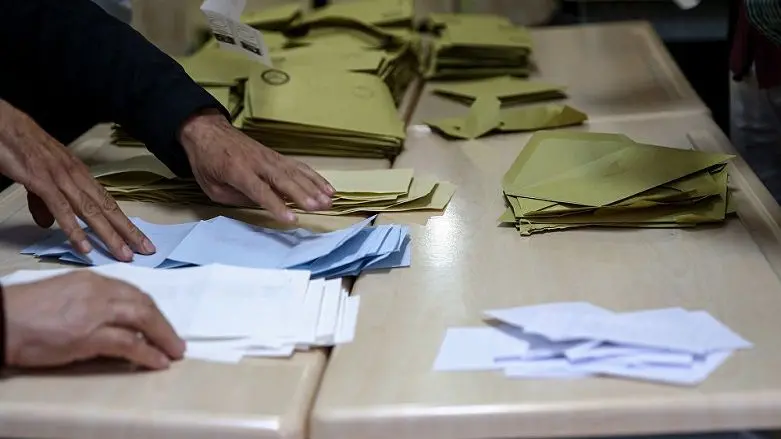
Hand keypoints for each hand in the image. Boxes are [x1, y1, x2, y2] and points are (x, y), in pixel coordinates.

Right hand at [0, 100, 154, 261]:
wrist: (5, 123)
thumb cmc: (23, 147)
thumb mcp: (38, 178)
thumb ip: (44, 203)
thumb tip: (48, 224)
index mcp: (80, 175)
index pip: (108, 203)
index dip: (125, 223)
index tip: (140, 240)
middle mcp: (77, 177)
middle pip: (108, 208)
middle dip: (128, 232)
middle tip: (146, 251)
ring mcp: (61, 179)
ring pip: (91, 211)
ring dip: (109, 235)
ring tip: (123, 254)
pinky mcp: (42, 181)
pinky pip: (62, 209)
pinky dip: (74, 230)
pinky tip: (85, 247)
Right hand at [3, 271, 184, 369]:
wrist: (1, 319)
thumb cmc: (25, 311)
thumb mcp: (65, 296)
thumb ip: (91, 302)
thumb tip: (113, 320)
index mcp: (93, 280)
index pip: (133, 293)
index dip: (151, 310)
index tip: (161, 323)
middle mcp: (99, 292)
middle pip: (144, 305)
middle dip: (164, 324)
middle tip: (176, 341)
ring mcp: (95, 313)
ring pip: (143, 320)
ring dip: (164, 338)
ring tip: (175, 352)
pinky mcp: (88, 336)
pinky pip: (129, 343)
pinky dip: (148, 353)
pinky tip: (158, 362)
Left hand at [179, 110, 334, 222]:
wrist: (208, 131)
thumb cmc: (207, 162)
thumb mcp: (212, 187)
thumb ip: (235, 197)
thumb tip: (259, 204)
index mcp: (238, 171)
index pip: (261, 191)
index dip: (277, 205)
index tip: (292, 219)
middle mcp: (258, 163)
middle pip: (284, 180)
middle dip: (303, 195)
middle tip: (320, 207)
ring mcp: (270, 157)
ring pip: (296, 173)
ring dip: (314, 187)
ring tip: (329, 201)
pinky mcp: (277, 156)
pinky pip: (299, 166)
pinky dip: (314, 177)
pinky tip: (327, 187)